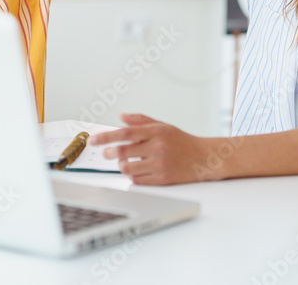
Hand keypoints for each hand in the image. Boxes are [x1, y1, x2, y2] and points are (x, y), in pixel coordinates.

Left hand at [89, 113, 226, 184]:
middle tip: (106, 153)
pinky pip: (138, 180)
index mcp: (156, 132)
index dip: (106, 137)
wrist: (204, 158)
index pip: (125, 133)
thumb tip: (121, 116)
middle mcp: (158, 147)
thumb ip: (140, 120)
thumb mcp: (163, 126)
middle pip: (123, 152)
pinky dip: (132, 176)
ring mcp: (160, 164)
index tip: (93, 140)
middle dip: (110, 153)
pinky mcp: (162, 179)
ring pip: (128, 168)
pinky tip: (135, 171)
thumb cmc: (182, 141)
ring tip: (124, 163)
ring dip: (121, 166)